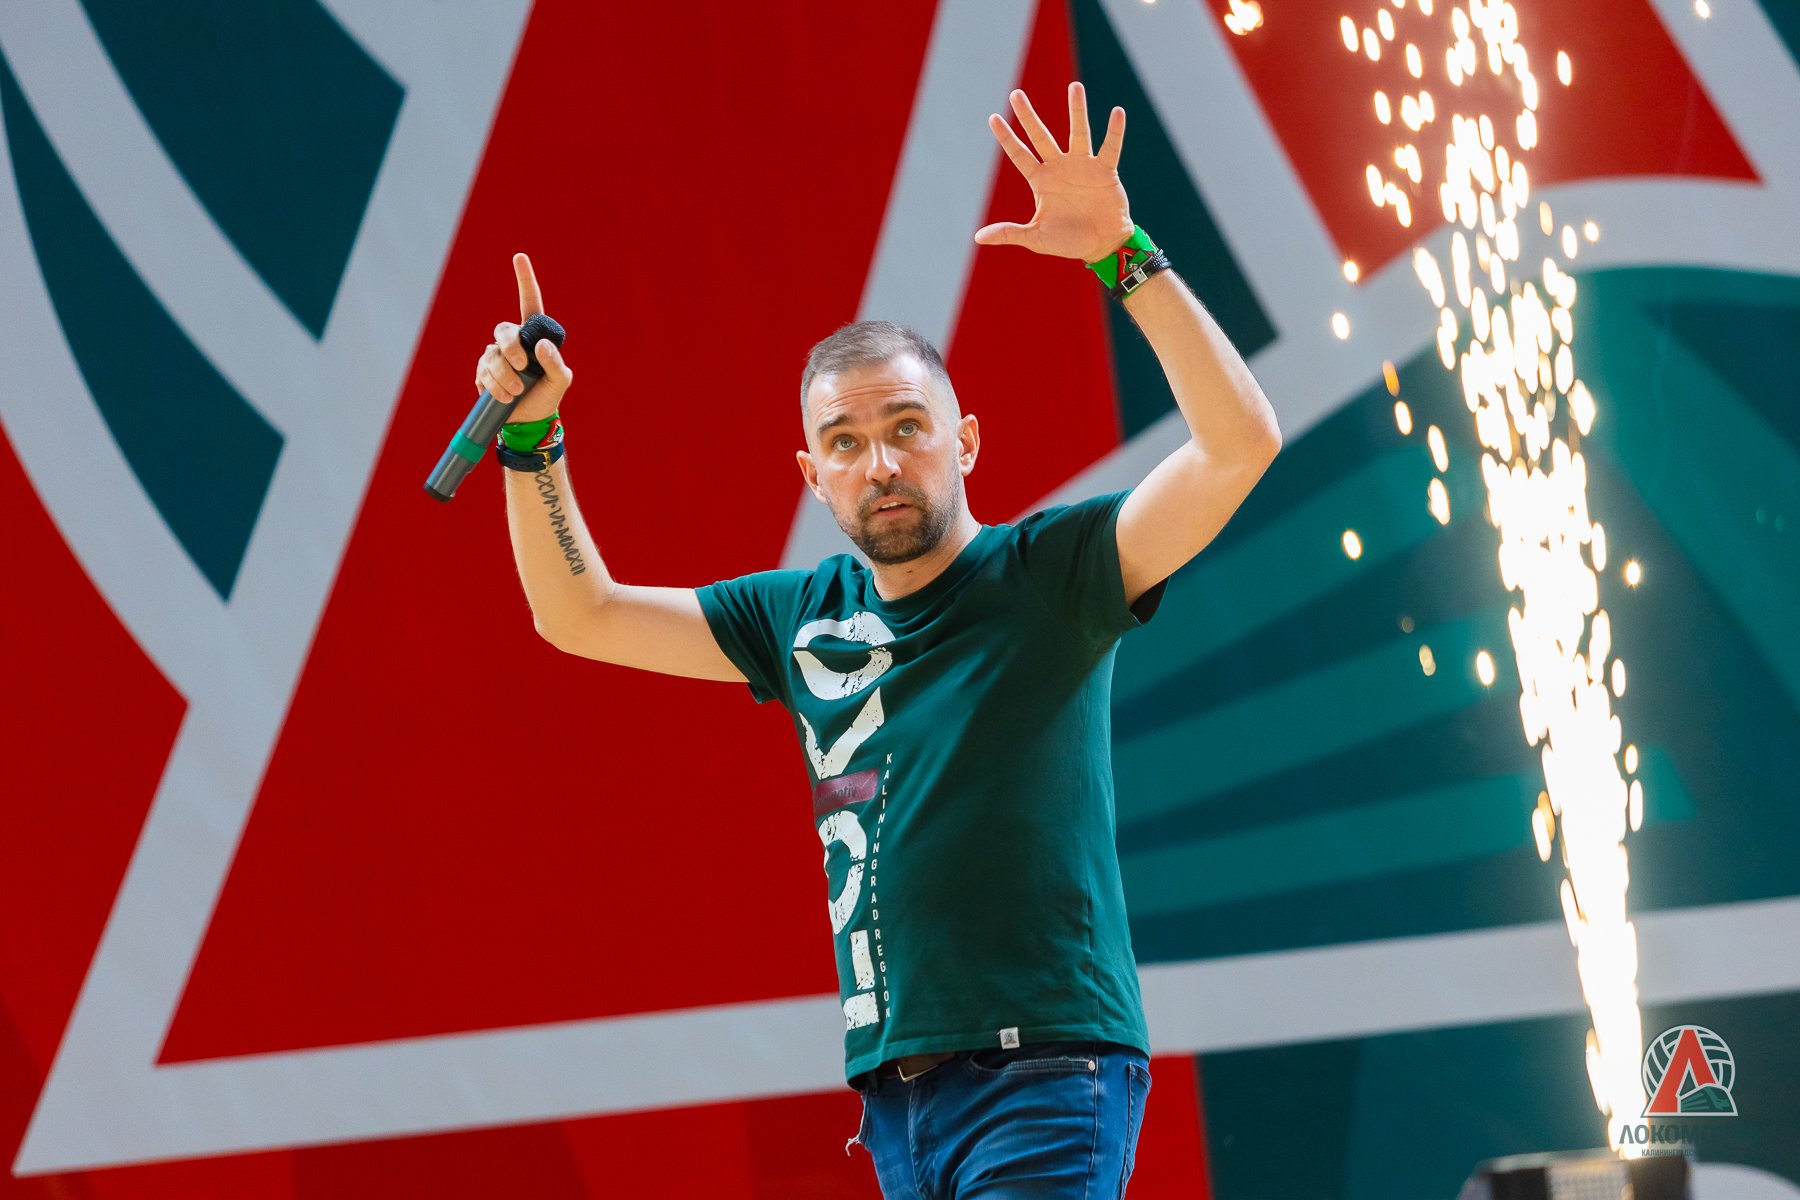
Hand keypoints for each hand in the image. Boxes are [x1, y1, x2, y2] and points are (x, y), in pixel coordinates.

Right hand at [475, 253, 572, 424]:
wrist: (528, 421)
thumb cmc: (547, 396)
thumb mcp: (560, 382)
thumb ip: (556, 364)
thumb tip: (540, 345)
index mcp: (533, 336)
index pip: (529, 303)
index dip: (525, 280)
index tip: (520, 257)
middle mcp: (513, 341)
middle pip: (504, 331)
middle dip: (511, 349)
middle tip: (522, 368)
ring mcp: (495, 355)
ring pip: (492, 356)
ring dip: (504, 376)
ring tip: (516, 393)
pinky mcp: (483, 371)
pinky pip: (482, 372)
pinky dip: (493, 386)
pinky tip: (504, 397)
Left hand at [974, 83, 1133, 262]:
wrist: (1101, 245)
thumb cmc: (1068, 241)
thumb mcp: (1036, 238)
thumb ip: (1009, 233)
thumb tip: (978, 238)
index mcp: (1041, 181)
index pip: (1019, 155)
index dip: (1006, 138)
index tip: (993, 117)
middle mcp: (1059, 168)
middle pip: (1041, 136)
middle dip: (1028, 116)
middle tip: (1015, 94)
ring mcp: (1083, 167)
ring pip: (1078, 133)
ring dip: (1077, 110)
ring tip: (1075, 86)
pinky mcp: (1105, 172)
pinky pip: (1110, 148)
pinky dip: (1114, 132)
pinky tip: (1117, 112)